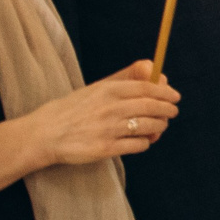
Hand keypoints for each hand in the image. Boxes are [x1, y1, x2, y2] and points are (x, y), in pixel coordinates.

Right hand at [28, 60, 178, 165]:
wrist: (44, 134)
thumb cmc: (72, 109)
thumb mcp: (95, 88)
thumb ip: (123, 79)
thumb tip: (152, 70)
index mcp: (108, 90)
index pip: (148, 88)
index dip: (166, 92)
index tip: (175, 97)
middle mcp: (111, 108)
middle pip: (153, 107)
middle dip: (168, 110)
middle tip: (171, 112)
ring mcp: (110, 129)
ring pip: (150, 126)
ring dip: (159, 127)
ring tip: (157, 128)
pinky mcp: (107, 149)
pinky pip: (139, 145)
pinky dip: (145, 142)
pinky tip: (141, 140)